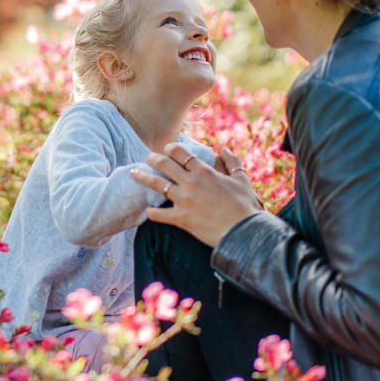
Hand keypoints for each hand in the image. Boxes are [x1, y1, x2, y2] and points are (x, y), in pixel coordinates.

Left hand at [130, 144, 261, 246]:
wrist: (245, 232)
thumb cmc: (245, 206)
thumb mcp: (242, 180)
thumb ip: (233, 162)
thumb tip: (224, 149)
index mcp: (205, 172)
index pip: (181, 153)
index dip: (170, 148)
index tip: (166, 150)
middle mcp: (191, 183)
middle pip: (164, 164)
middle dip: (152, 159)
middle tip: (147, 159)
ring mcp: (184, 200)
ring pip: (157, 184)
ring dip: (143, 177)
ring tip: (134, 173)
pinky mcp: (181, 218)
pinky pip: (159, 214)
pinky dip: (151, 211)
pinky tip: (146, 209)